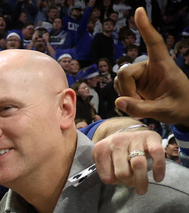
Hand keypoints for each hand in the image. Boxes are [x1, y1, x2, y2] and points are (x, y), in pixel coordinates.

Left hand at [92, 126, 164, 193]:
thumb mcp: (104, 161)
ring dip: (141, 181)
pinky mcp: (151, 136)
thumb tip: (118, 181)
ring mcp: (134, 138)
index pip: (107, 177)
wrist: (128, 132)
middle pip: (122, 172)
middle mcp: (117, 141)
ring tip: (142, 190)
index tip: (119, 180)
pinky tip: (158, 178)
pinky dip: (159, 168)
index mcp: (102, 149)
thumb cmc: (115, 152)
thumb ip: (106, 172)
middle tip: (132, 184)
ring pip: (138, 164)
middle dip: (128, 182)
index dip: (115, 182)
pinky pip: (157, 153)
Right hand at [114, 7, 188, 125]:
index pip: (154, 43)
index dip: (146, 27)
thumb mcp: (164, 111)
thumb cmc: (181, 107)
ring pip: (120, 80)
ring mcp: (142, 76)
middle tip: (138, 104)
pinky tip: (136, 103)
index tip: (139, 11)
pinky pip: (120, 88)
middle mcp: (150, 67)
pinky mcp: (136, 85)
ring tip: (142, 104)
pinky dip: (124, 98)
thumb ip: (140, 108)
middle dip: (127, 90)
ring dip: (126, 95)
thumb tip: (117, 101)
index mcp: (163, 66)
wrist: (184, 112)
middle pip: (125, 72)